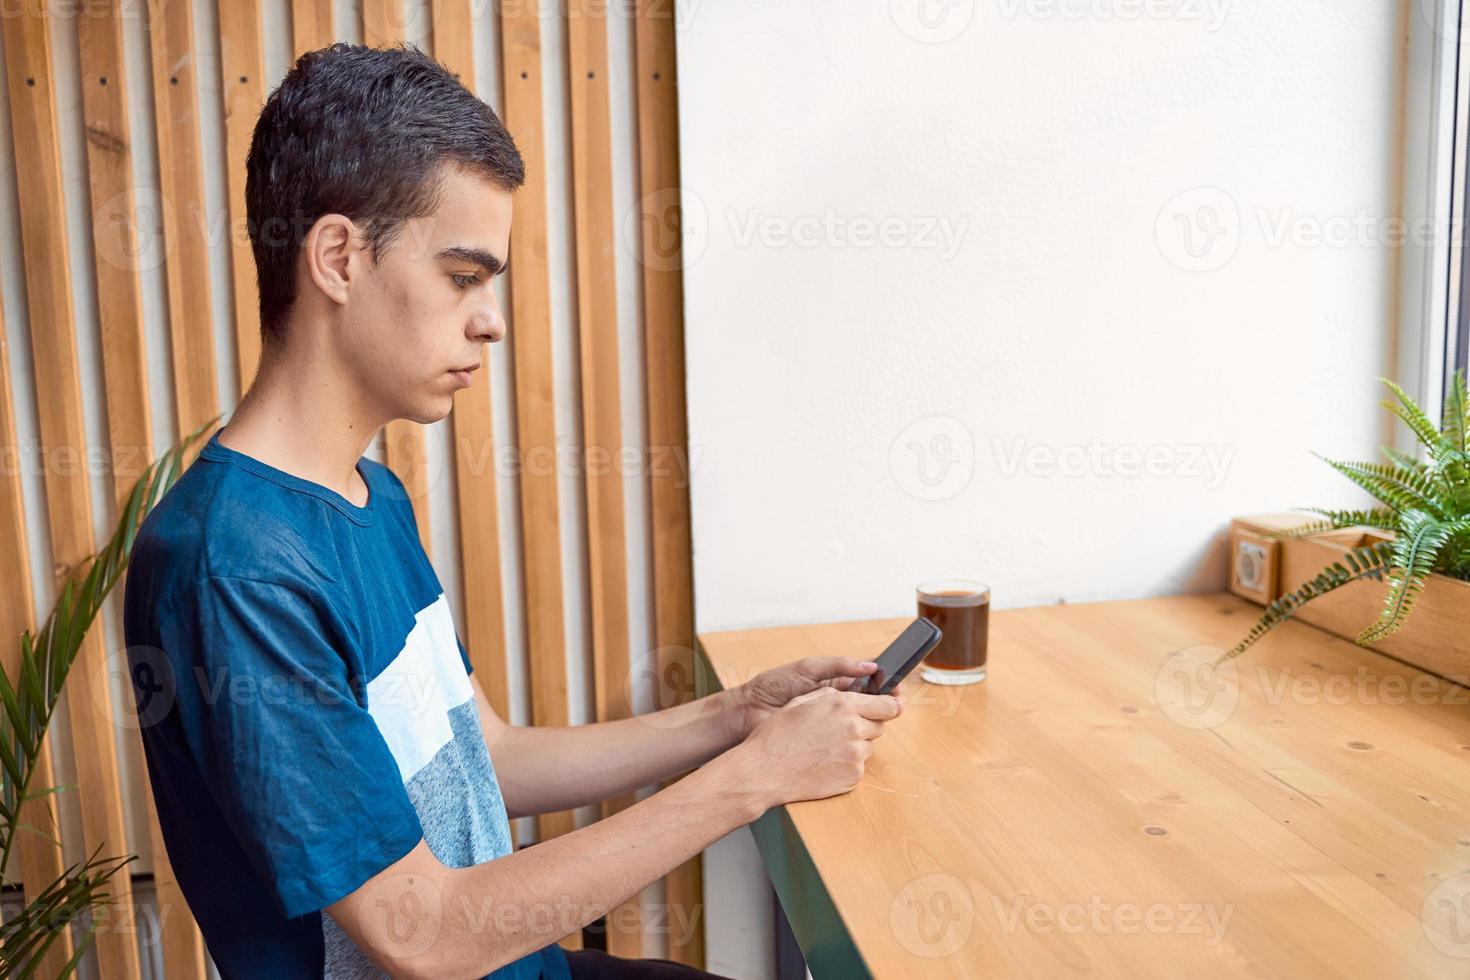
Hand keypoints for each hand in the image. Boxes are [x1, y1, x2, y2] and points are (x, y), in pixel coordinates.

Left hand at [730, 656, 881, 739]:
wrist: (749, 712)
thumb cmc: (775, 686)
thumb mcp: (808, 669)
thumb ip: (839, 666)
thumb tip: (872, 666)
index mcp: (837, 685)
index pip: (870, 684)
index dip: (886, 686)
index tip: (896, 687)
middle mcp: (839, 707)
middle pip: (873, 707)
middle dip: (883, 705)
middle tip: (890, 705)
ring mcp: (834, 728)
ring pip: (866, 728)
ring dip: (871, 724)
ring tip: (871, 719)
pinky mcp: (829, 746)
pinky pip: (851, 747)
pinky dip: (857, 743)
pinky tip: (856, 738)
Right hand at [734, 687, 902, 807]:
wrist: (765, 771)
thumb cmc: (778, 734)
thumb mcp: (803, 701)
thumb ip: (833, 695)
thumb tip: (856, 694)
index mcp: (844, 704)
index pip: (886, 704)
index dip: (892, 704)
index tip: (896, 705)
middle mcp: (855, 728)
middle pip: (879, 726)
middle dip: (866, 725)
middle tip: (841, 730)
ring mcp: (856, 755)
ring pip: (868, 747)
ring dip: (855, 745)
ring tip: (825, 748)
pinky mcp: (853, 777)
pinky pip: (858, 767)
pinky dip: (847, 764)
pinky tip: (823, 763)